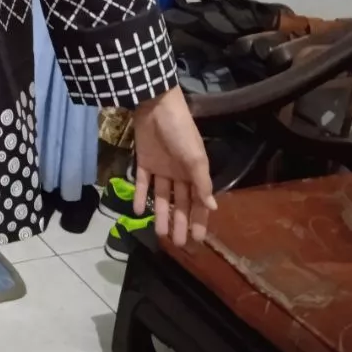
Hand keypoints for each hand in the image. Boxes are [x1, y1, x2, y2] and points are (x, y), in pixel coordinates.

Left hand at [132, 87, 217, 246]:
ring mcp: (160, 168)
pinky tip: (138, 212)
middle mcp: (179, 173)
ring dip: (161, 215)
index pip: (198, 202)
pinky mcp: (143, 162)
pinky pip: (142, 183)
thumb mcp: (195, 158)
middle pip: (180, 203)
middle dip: (180, 223)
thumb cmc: (180, 131)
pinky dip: (140, 197)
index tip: (198, 240)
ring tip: (160, 235)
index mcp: (195, 172)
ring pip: (161, 197)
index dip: (199, 220)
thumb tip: (212, 207)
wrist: (156, 107)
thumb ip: (202, 183)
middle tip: (178, 244)